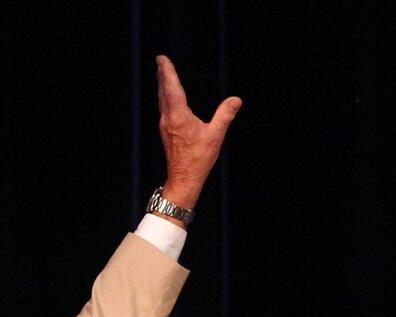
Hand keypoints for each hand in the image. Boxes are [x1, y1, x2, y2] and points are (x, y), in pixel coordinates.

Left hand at [155, 54, 241, 211]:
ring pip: (162, 101)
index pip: (171, 87)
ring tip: (162, 75)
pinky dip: (165, 98)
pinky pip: (164, 110)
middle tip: (160, 62)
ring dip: (162, 86)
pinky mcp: (166, 133)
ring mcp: (165, 126)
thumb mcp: (215, 136)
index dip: (167, 71)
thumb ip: (225, 115)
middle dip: (162, 76)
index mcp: (178, 116)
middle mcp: (168, 119)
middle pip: (163, 92)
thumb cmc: (198, 160)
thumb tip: (236, 100)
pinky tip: (168, 100)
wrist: (183, 179)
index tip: (161, 59)